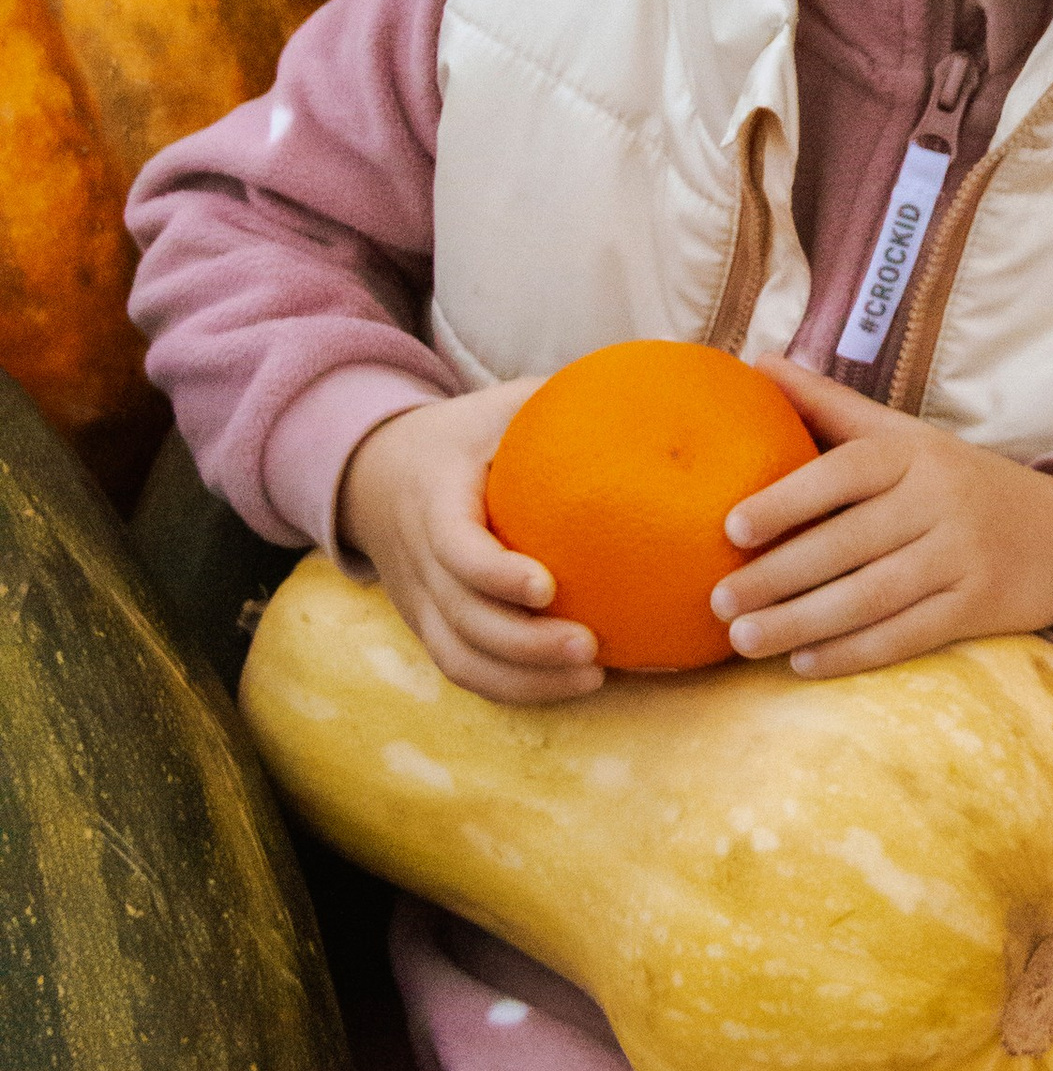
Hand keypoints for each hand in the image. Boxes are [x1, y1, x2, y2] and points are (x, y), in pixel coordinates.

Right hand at [338, 383, 602, 706]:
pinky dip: (517, 689)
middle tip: (592, 647)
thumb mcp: (501, 406)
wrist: (378, 474)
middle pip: (461, 619)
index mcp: (432, 499)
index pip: (454, 548)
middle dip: (524, 644)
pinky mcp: (432, 629)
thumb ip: (560, 400)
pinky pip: (466, 672)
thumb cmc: (465, 434)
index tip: (547, 586)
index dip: (495, 574)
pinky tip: (578, 685)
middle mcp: (418, 559)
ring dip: (525, 679)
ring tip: (595, 677)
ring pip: (460, 659)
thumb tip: (656, 381)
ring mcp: (420, 602)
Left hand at [710, 358, 1052, 679]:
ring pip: (872, 596)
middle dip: (778, 576)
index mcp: (914, 453)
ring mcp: (961, 557)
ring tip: (743, 639)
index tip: (731, 527)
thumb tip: (755, 361)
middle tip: (718, 600)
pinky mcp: (975, 608)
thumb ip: (830, 404)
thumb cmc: (954, 480)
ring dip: (802, 622)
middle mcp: (939, 501)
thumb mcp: (902, 435)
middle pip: (850, 544)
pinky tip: (804, 663)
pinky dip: (852, 652)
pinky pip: (906, 636)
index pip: (846, 472)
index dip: (788, 499)